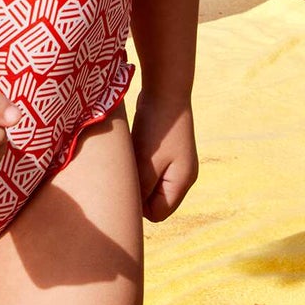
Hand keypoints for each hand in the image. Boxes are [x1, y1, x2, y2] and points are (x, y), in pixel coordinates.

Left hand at [131, 91, 197, 221]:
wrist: (165, 91)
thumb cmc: (157, 128)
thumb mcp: (147, 162)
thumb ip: (142, 189)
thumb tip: (132, 209)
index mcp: (181, 183)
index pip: (158, 213)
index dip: (139, 206)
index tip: (124, 187)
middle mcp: (181, 175)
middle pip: (155, 200)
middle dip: (137, 191)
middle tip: (123, 174)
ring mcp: (175, 162)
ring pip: (150, 183)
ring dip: (136, 175)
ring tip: (128, 159)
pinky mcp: (165, 149)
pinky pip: (149, 167)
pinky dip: (138, 163)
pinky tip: (131, 150)